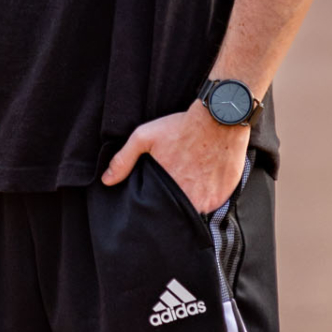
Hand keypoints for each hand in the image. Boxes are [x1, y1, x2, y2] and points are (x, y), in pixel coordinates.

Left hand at [102, 101, 249, 213]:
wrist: (219, 118)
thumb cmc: (181, 127)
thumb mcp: (144, 137)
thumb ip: (123, 160)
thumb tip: (106, 180)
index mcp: (169, 189)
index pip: (160, 211)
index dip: (158, 207)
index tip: (157, 199)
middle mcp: (191, 199)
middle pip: (179, 213)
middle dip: (174, 206)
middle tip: (174, 189)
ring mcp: (210, 199)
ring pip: (197, 210)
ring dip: (192, 202)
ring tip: (190, 185)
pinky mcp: (225, 194)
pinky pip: (214, 205)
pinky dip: (209, 197)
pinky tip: (205, 181)